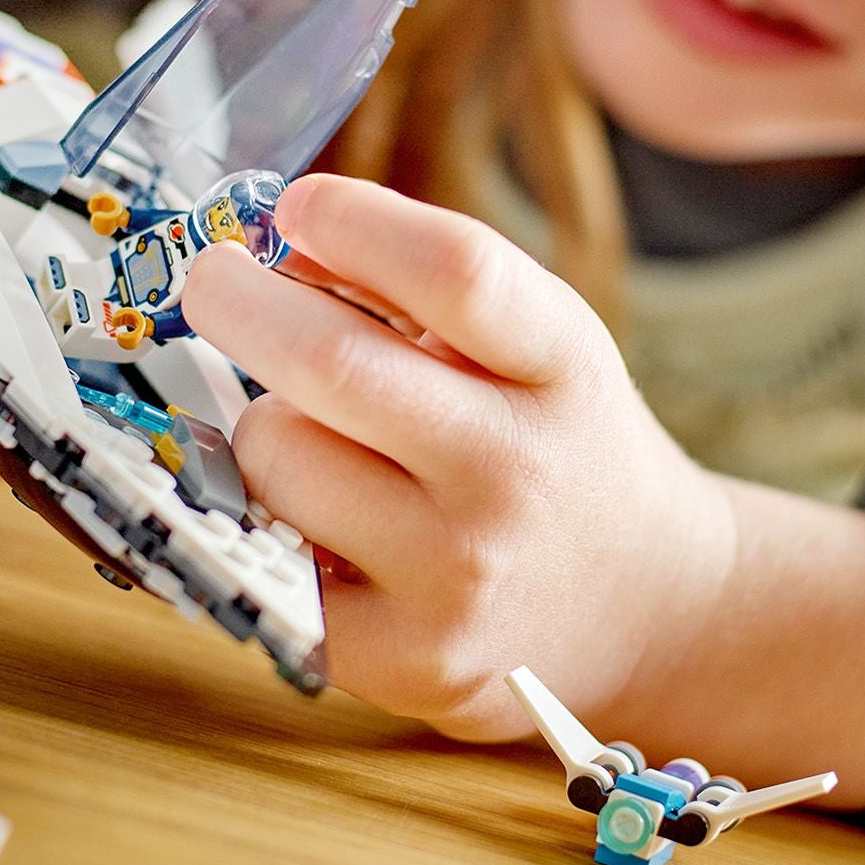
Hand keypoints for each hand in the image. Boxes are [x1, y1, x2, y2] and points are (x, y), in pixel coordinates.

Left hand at [186, 173, 864, 806]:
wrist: (650, 606)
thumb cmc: (561, 445)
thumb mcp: (538, 345)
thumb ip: (429, 287)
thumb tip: (281, 244)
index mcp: (562, 367)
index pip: (455, 272)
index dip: (354, 222)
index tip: (296, 206)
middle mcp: (517, 473)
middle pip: (332, 363)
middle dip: (237, 302)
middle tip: (214, 281)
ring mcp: (458, 576)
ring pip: (276, 456)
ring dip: (263, 423)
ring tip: (310, 433)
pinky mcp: (403, 659)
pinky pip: (267, 554)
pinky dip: (266, 517)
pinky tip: (312, 515)